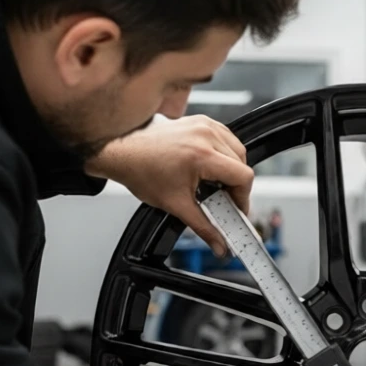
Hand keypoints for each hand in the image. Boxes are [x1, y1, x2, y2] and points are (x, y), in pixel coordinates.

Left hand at [85, 115, 253, 255]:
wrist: (122, 152)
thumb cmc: (142, 171)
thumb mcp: (176, 205)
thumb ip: (204, 228)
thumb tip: (220, 245)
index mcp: (202, 155)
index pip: (243, 176)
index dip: (243, 197)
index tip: (236, 208)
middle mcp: (205, 135)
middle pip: (242, 163)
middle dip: (236, 185)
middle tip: (224, 200)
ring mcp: (203, 125)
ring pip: (237, 149)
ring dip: (232, 168)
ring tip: (216, 183)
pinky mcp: (200, 121)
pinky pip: (226, 137)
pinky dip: (225, 152)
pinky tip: (212, 165)